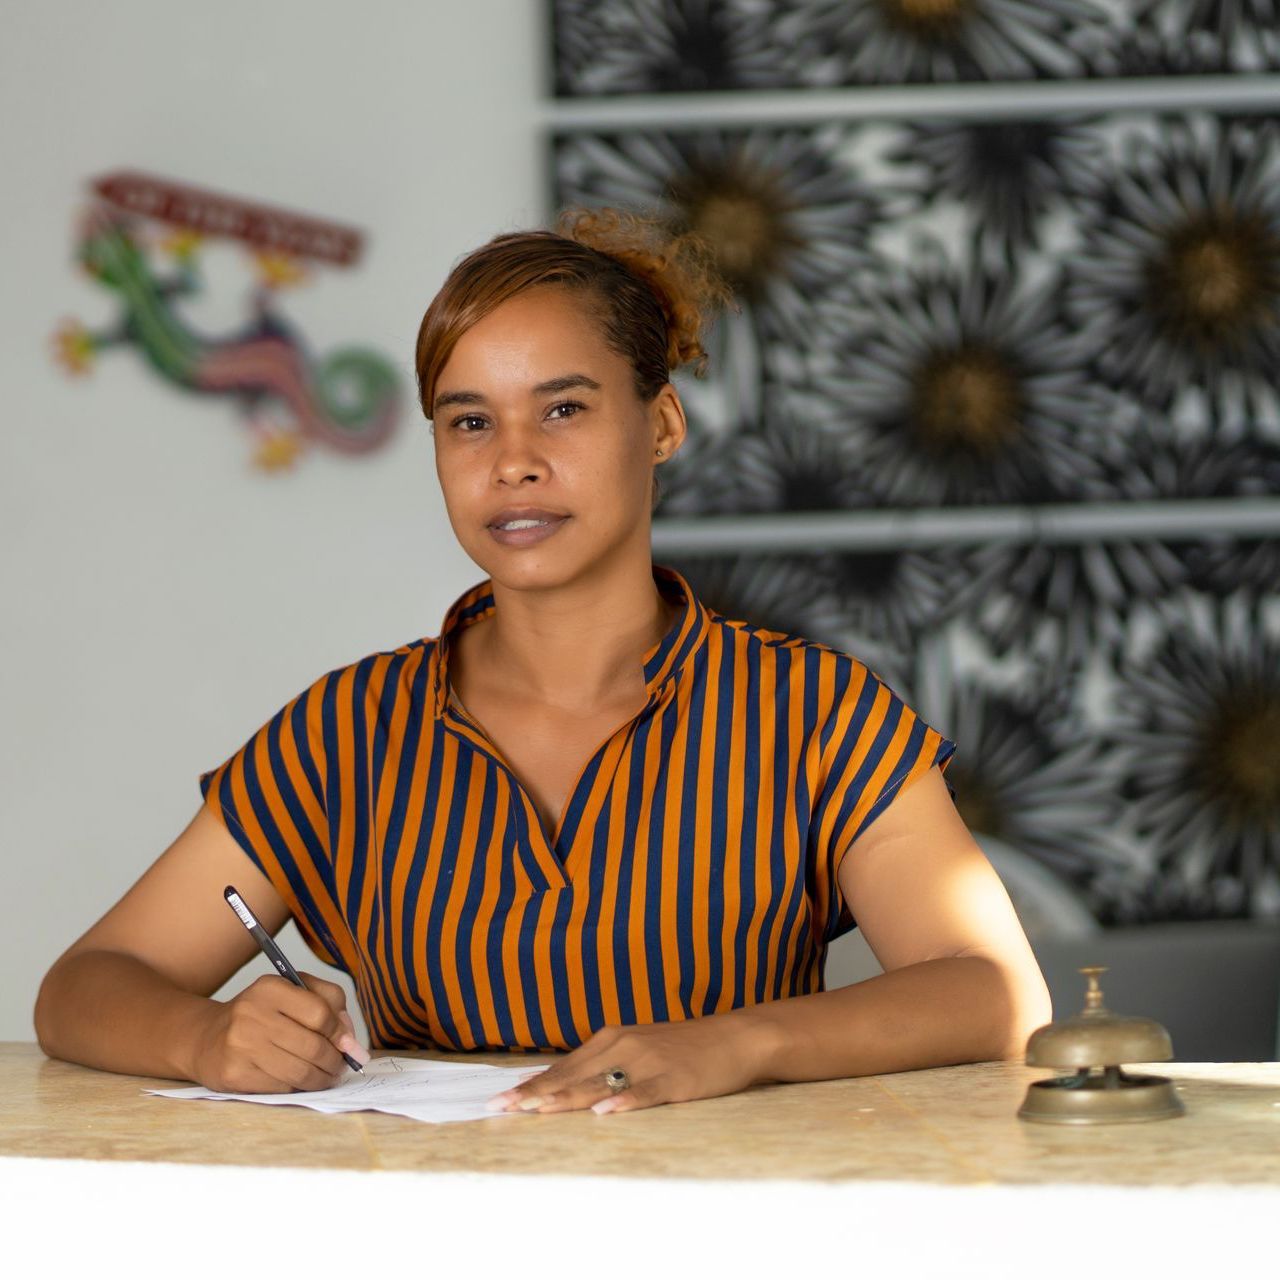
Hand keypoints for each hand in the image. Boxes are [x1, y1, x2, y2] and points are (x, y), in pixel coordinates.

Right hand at [189, 971, 369, 1092]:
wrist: (207, 1038)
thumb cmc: (260, 1014)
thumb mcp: (291, 991)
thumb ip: (328, 1001)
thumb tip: (350, 1037)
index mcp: (270, 988)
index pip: (319, 1012)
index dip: (340, 1032)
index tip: (349, 1044)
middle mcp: (252, 1014)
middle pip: (313, 1046)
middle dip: (335, 1061)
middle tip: (342, 1066)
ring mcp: (241, 1046)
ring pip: (300, 1071)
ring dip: (322, 1079)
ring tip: (328, 1077)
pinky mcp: (234, 1075)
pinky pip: (281, 1087)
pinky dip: (298, 1087)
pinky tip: (300, 1081)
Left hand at [485, 1012, 777, 1115]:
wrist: (735, 1037)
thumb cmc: (683, 1048)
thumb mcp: (639, 1048)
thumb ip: (605, 1064)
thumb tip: (566, 1085)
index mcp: (612, 1039)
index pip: (563, 1066)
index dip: (531, 1084)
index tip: (499, 1099)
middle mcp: (624, 1046)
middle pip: (572, 1074)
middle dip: (534, 1093)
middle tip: (499, 1109)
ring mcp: (649, 1062)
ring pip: (600, 1083)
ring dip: (566, 1097)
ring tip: (536, 1110)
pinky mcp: (674, 1080)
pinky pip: (645, 1093)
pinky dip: (624, 1102)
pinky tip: (605, 1113)